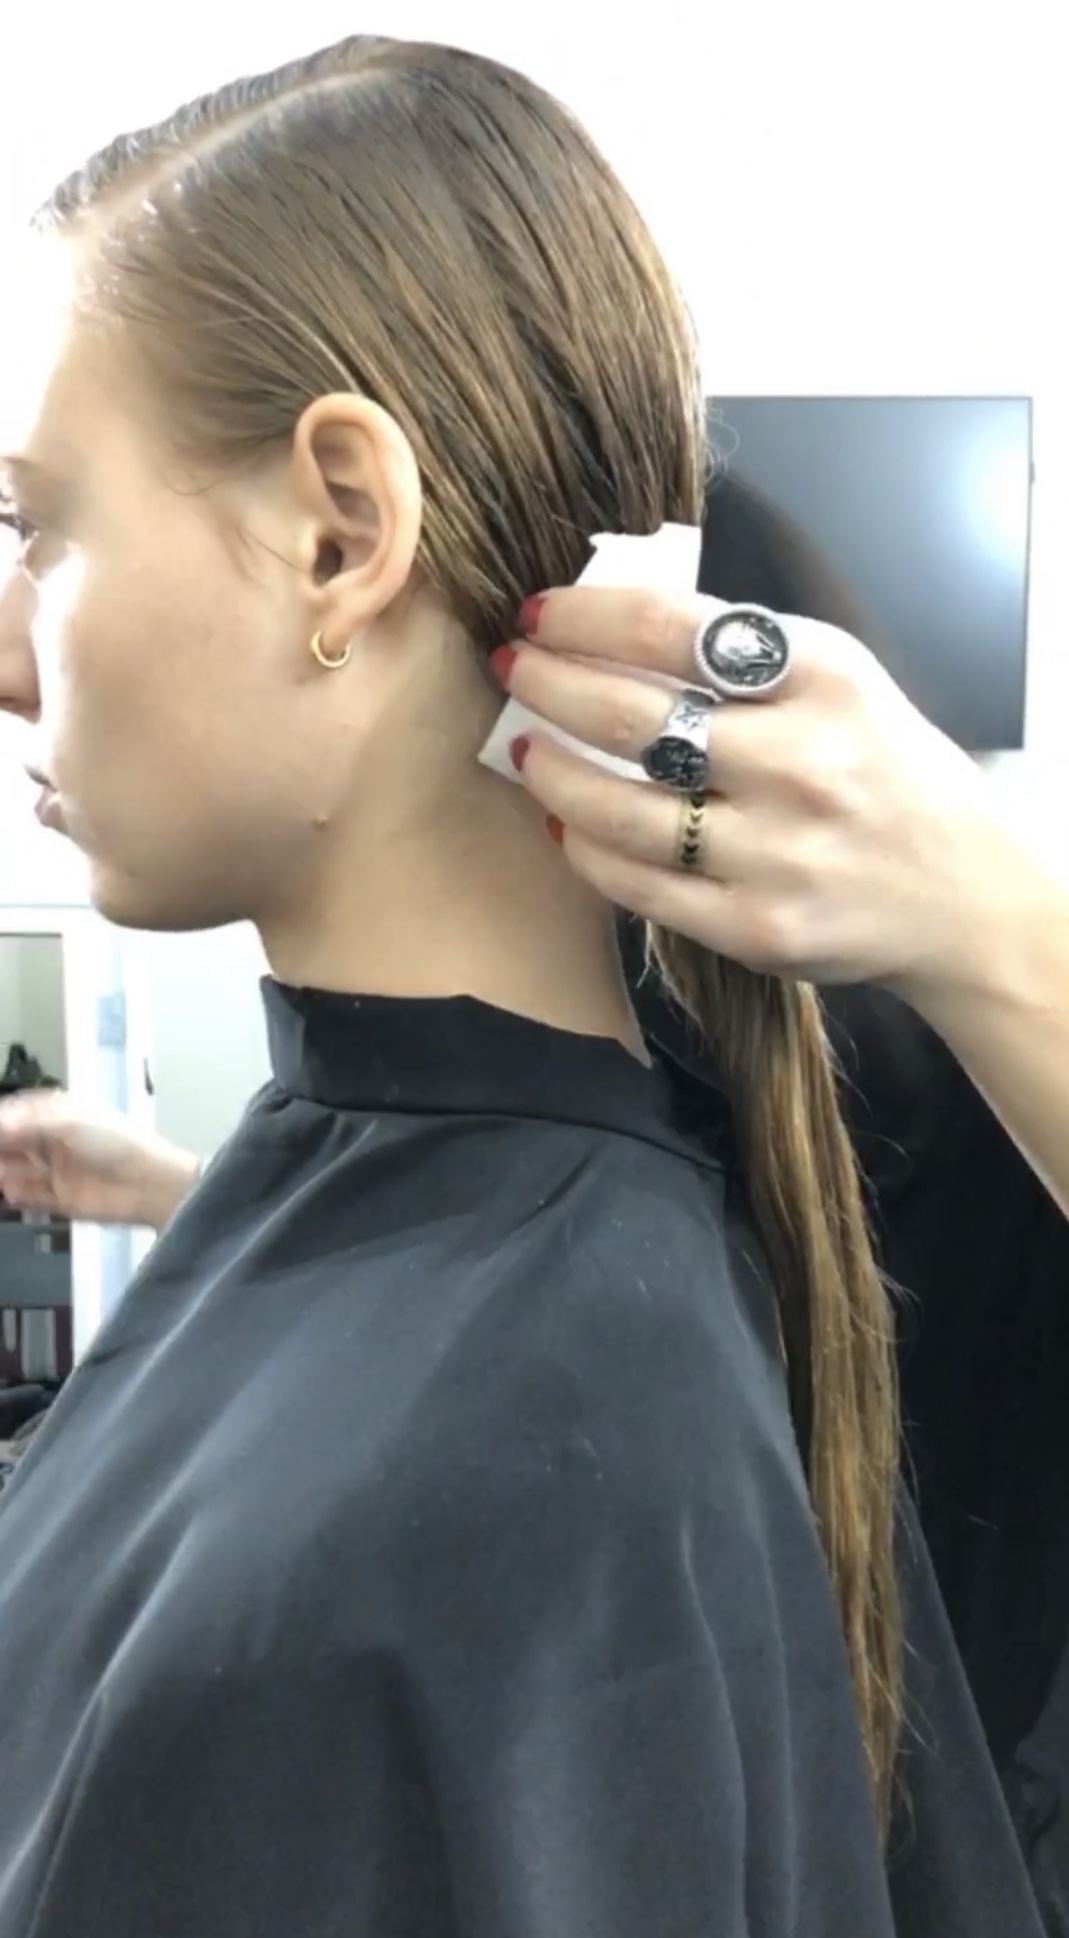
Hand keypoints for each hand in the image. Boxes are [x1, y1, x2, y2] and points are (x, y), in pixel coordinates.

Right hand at [0, 1090, 199, 1230]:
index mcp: (58, 1113)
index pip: (16, 1113)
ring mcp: (54, 1170)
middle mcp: (52, 1139)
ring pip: (14, 1169)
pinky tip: (9, 1192)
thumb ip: (28, 1123)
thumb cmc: (112, 1143)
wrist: (147, 1184)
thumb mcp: (70, 1122)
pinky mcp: (57, 1199)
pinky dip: (15, 1193)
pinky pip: (27, 1196)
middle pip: (11, 1141)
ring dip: (2, 1171)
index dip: (1, 1120)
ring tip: (0, 1173)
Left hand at [499, 586, 1026, 994]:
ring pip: (618, 809)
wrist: (961, 895)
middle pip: (630, 715)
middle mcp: (799, 762)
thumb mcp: (840, 682)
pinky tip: (563, 822)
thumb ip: (743, 652)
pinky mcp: (752, 926)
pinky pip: (635, 884)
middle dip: (547, 684)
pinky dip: (583, 848)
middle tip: (511, 671)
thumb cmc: (885, 771)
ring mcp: (775, 852)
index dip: (583, 617)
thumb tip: (609, 625)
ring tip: (523, 747)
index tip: (537, 616)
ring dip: (548, 771)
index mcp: (821, 679)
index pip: (670, 629)